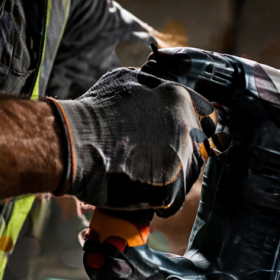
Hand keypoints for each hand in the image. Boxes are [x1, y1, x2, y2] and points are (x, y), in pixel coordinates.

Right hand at [49, 68, 218, 215]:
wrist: (74, 143)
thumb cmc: (95, 111)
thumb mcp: (127, 80)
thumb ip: (153, 83)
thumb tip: (160, 81)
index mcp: (181, 101)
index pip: (205, 117)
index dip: (190, 127)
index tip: (174, 135)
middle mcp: (190, 131)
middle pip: (200, 148)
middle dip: (181, 152)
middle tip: (154, 156)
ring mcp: (184, 162)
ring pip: (188, 174)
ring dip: (170, 175)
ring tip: (140, 172)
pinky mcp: (172, 190)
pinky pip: (173, 199)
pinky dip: (158, 199)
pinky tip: (138, 190)